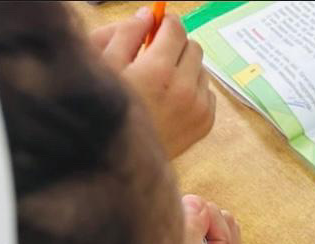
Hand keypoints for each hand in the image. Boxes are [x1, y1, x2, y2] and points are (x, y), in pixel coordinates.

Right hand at [90, 8, 214, 157]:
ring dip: (186, 68)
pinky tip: (172, 98)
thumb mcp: (106, 67)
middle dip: (177, 45)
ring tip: (162, 81)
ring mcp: (198, 108)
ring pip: (202, 70)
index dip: (166, 22)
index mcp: (159, 70)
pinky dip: (193, 90)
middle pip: (194, 47)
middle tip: (158, 54)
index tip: (158, 25)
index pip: (176, 29)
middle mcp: (184, 88)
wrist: (123, 158)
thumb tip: (148, 15)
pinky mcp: (206, 123)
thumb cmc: (108, 110)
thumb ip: (127, 35)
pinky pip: (207, 93)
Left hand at [182, 195, 241, 243]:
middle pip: (209, 208)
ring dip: (228, 243)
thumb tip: (197, 203)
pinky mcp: (213, 242)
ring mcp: (196, 235)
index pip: (191, 205)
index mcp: (164, 233)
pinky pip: (233, 225)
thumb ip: (191, 226)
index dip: (205, 228)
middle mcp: (178, 230)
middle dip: (219, 237)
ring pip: (223, 216)